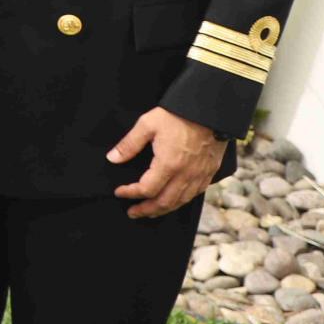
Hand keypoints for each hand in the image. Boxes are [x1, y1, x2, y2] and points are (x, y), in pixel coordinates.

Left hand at [109, 107, 225, 218]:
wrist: (210, 111)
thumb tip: (112, 158)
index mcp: (168, 164)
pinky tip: (173, 200)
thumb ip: (129, 144)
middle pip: (164, 202)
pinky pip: (195, 194)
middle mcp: (186, 175)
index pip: (146, 189)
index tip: (119, 192)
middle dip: (146, 210)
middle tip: (133, 212)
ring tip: (150, 211)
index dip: (130, 193)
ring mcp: (200, 176)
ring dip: (163, 209)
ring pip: (181, 202)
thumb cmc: (178, 115)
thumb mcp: (148, 125)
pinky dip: (181, 202)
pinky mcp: (209, 173)